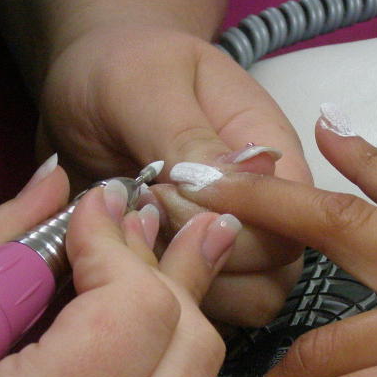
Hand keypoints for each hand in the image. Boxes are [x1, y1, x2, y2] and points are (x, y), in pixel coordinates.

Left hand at [37, 21, 308, 326]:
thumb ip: (188, 138)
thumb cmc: (121, 69)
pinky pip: (203, 307)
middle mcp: (263, 206)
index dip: (236, 225)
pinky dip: (164, 298)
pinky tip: (125, 257)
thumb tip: (237, 186)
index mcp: (270, 154)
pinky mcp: (192, 266)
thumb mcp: (147, 85)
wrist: (84, 87)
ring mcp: (230, 242)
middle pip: (277, 272)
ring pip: (248, 301)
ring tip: (132, 236)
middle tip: (141, 213)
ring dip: (187, 286)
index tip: (163, 192)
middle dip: (207, 260)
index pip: (292, 220)